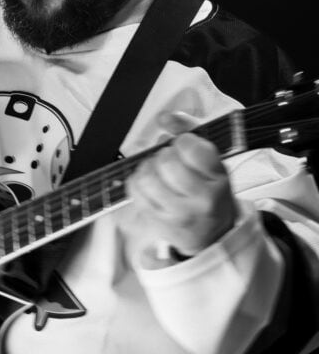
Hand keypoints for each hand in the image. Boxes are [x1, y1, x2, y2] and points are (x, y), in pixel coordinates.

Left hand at [126, 113, 237, 255]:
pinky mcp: (158, 222)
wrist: (212, 236)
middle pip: (167, 162)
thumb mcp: (211, 163)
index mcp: (218, 179)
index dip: (181, 140)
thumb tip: (164, 117)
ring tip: (156, 170)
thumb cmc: (209, 193)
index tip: (182, 144)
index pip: (192, 148)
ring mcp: (178, 213)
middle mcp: (200, 199)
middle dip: (163, 154)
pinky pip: (135, 192)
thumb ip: (189, 132)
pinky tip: (147, 182)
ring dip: (147, 167)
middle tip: (168, 159)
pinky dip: (136, 181)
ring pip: (148, 177)